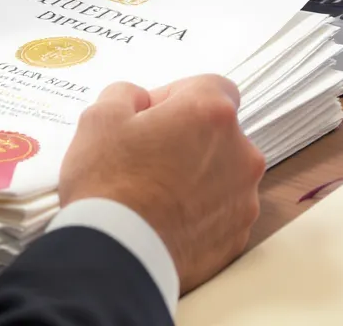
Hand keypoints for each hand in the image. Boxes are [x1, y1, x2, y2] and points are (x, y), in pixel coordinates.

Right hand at [58, 75, 264, 293]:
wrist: (116, 257)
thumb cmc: (108, 185)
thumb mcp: (99, 119)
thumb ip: (125, 94)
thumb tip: (139, 100)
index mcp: (211, 114)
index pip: (210, 86)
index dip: (177, 96)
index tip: (150, 116)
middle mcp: (240, 153)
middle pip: (217, 132)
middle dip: (186, 138)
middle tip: (145, 156)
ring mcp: (243, 197)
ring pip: (221, 173)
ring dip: (195, 175)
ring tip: (152, 193)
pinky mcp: (237, 236)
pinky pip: (220, 212)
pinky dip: (198, 211)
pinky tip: (164, 219)